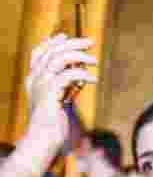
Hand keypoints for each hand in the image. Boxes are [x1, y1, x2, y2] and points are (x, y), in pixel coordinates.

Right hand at [18, 35, 96, 170]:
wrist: (42, 140)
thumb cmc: (52, 125)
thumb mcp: (58, 101)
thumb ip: (65, 87)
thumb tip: (79, 76)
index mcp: (33, 79)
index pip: (38, 53)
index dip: (51, 42)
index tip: (65, 36)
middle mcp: (34, 79)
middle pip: (51, 51)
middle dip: (72, 44)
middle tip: (90, 42)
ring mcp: (40, 85)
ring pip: (58, 59)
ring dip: (79, 56)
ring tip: (94, 61)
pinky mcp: (49, 93)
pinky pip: (67, 75)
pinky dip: (82, 74)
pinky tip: (93, 79)